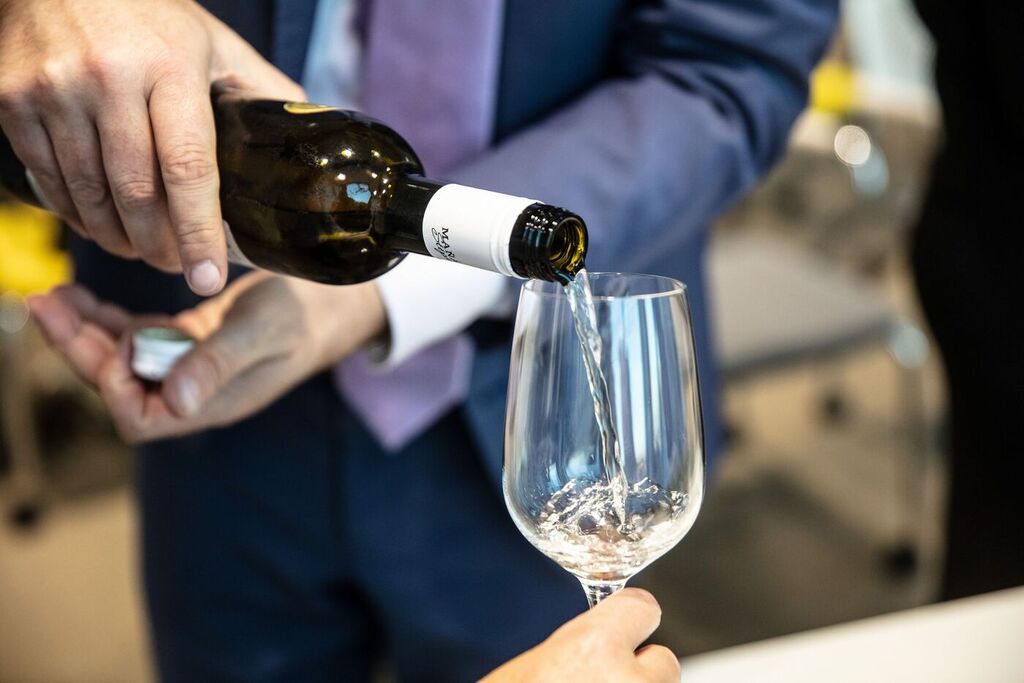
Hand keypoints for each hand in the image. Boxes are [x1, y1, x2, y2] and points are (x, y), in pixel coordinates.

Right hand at [0, 0, 303, 293]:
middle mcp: (108, 79)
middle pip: (136, 195)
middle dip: (159, 246)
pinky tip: (98, 222)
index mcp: (171, 68)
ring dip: (117, 238)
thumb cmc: (149, 12)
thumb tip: (308, 133)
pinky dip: (76, 213)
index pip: (189, 170)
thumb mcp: (213, 42)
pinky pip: (48, 179)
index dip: (199, 233)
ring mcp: (53, 90)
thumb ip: (259, 89)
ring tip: (139, 249)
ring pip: (90, 195)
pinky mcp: (12, 100)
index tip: (208, 277)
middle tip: (175, 264)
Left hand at [29, 273, 385, 442]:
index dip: (112, 383)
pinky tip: (86, 297)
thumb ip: (219, 365)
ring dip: (84, 332)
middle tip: (44, 303)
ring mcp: (188, 368)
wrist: (336, 303)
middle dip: (78, 348)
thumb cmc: (305, 317)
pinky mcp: (189, 342)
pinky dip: (107, 319)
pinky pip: (138, 339)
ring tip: (54, 296)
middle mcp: (192, 392)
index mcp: (209, 403)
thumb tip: (175, 402)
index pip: (140, 416)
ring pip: (122, 360)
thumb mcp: (264, 334)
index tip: (108, 338)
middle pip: (119, 386)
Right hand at [481, 588, 679, 682]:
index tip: (627, 623)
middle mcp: (628, 682)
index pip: (644, 607)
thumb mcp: (531, 665)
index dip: (632, 616)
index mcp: (593, 648)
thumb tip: (591, 645)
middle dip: (640, 670)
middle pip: (664, 660)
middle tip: (604, 679)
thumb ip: (574, 647)